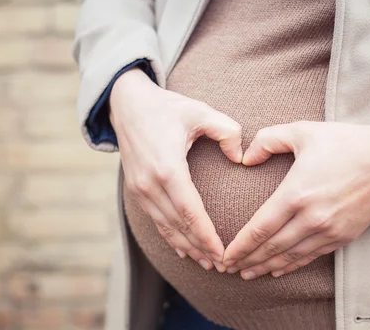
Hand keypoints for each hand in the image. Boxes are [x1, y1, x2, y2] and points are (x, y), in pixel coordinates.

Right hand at [110, 68, 242, 271]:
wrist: (128, 103)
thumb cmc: (167, 107)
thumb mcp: (200, 111)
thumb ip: (226, 130)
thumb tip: (240, 157)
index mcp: (167, 168)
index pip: (190, 212)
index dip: (207, 236)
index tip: (223, 253)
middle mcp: (149, 184)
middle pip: (178, 225)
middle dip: (200, 248)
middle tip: (223, 265)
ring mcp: (139, 188)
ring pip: (165, 227)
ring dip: (186, 247)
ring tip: (207, 263)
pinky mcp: (135, 189)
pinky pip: (154, 219)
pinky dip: (169, 237)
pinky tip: (182, 250)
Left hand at [222, 121, 369, 278]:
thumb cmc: (345, 142)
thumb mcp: (302, 130)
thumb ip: (268, 140)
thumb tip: (246, 158)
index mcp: (296, 193)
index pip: (260, 228)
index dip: (240, 246)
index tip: (224, 255)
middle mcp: (311, 217)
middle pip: (271, 247)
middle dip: (247, 260)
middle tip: (227, 269)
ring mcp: (329, 230)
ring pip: (290, 256)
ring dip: (266, 267)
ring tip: (247, 273)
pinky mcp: (343, 236)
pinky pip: (311, 256)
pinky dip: (291, 265)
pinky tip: (278, 269)